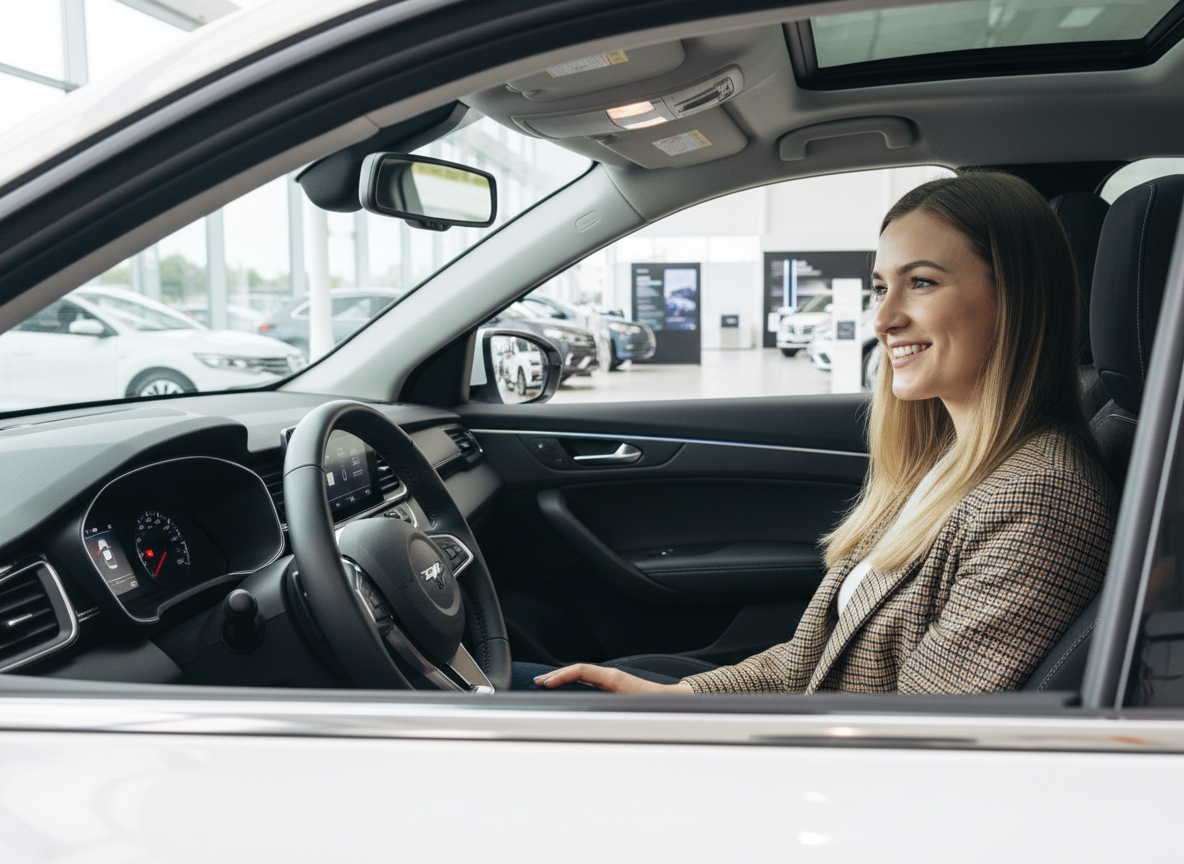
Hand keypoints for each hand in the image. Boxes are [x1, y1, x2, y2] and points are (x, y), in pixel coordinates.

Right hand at [535, 663, 693, 693]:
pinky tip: (567, 687)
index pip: (580, 670)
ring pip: (582, 674)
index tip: (546, 683)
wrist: (674, 701)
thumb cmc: (655, 706)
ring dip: (564, 678)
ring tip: (547, 683)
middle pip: (578, 670)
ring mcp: (612, 678)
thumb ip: (610, 708)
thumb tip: (588, 711)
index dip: (561, 676)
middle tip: (537, 682)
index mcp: (613, 678)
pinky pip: (588, 678)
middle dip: (557, 675)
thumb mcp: (631, 708)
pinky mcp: (614, 683)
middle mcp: (611, 675)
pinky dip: (574, 681)